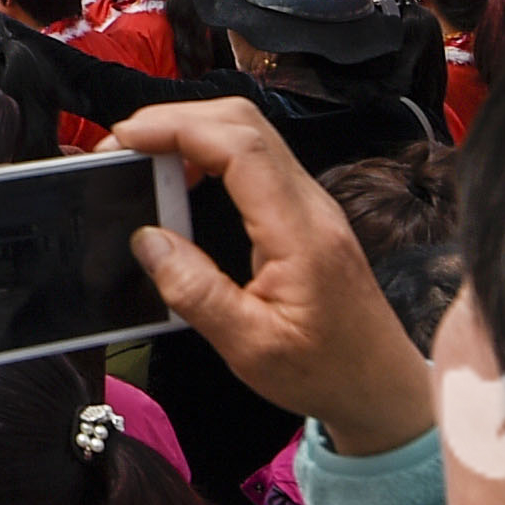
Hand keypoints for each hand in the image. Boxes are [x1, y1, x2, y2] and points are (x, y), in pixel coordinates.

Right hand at [116, 99, 438, 455]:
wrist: (380, 385)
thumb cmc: (325, 370)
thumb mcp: (251, 348)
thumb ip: (197, 294)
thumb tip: (149, 242)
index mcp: (299, 232)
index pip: (240, 148)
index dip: (179, 129)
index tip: (127, 138)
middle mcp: (310, 205)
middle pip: (245, 123)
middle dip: (177, 119)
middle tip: (124, 145)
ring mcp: (310, 205)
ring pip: (250, 135)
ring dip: (193, 132)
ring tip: (144, 157)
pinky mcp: (304, 214)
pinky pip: (255, 161)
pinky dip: (210, 153)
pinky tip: (182, 178)